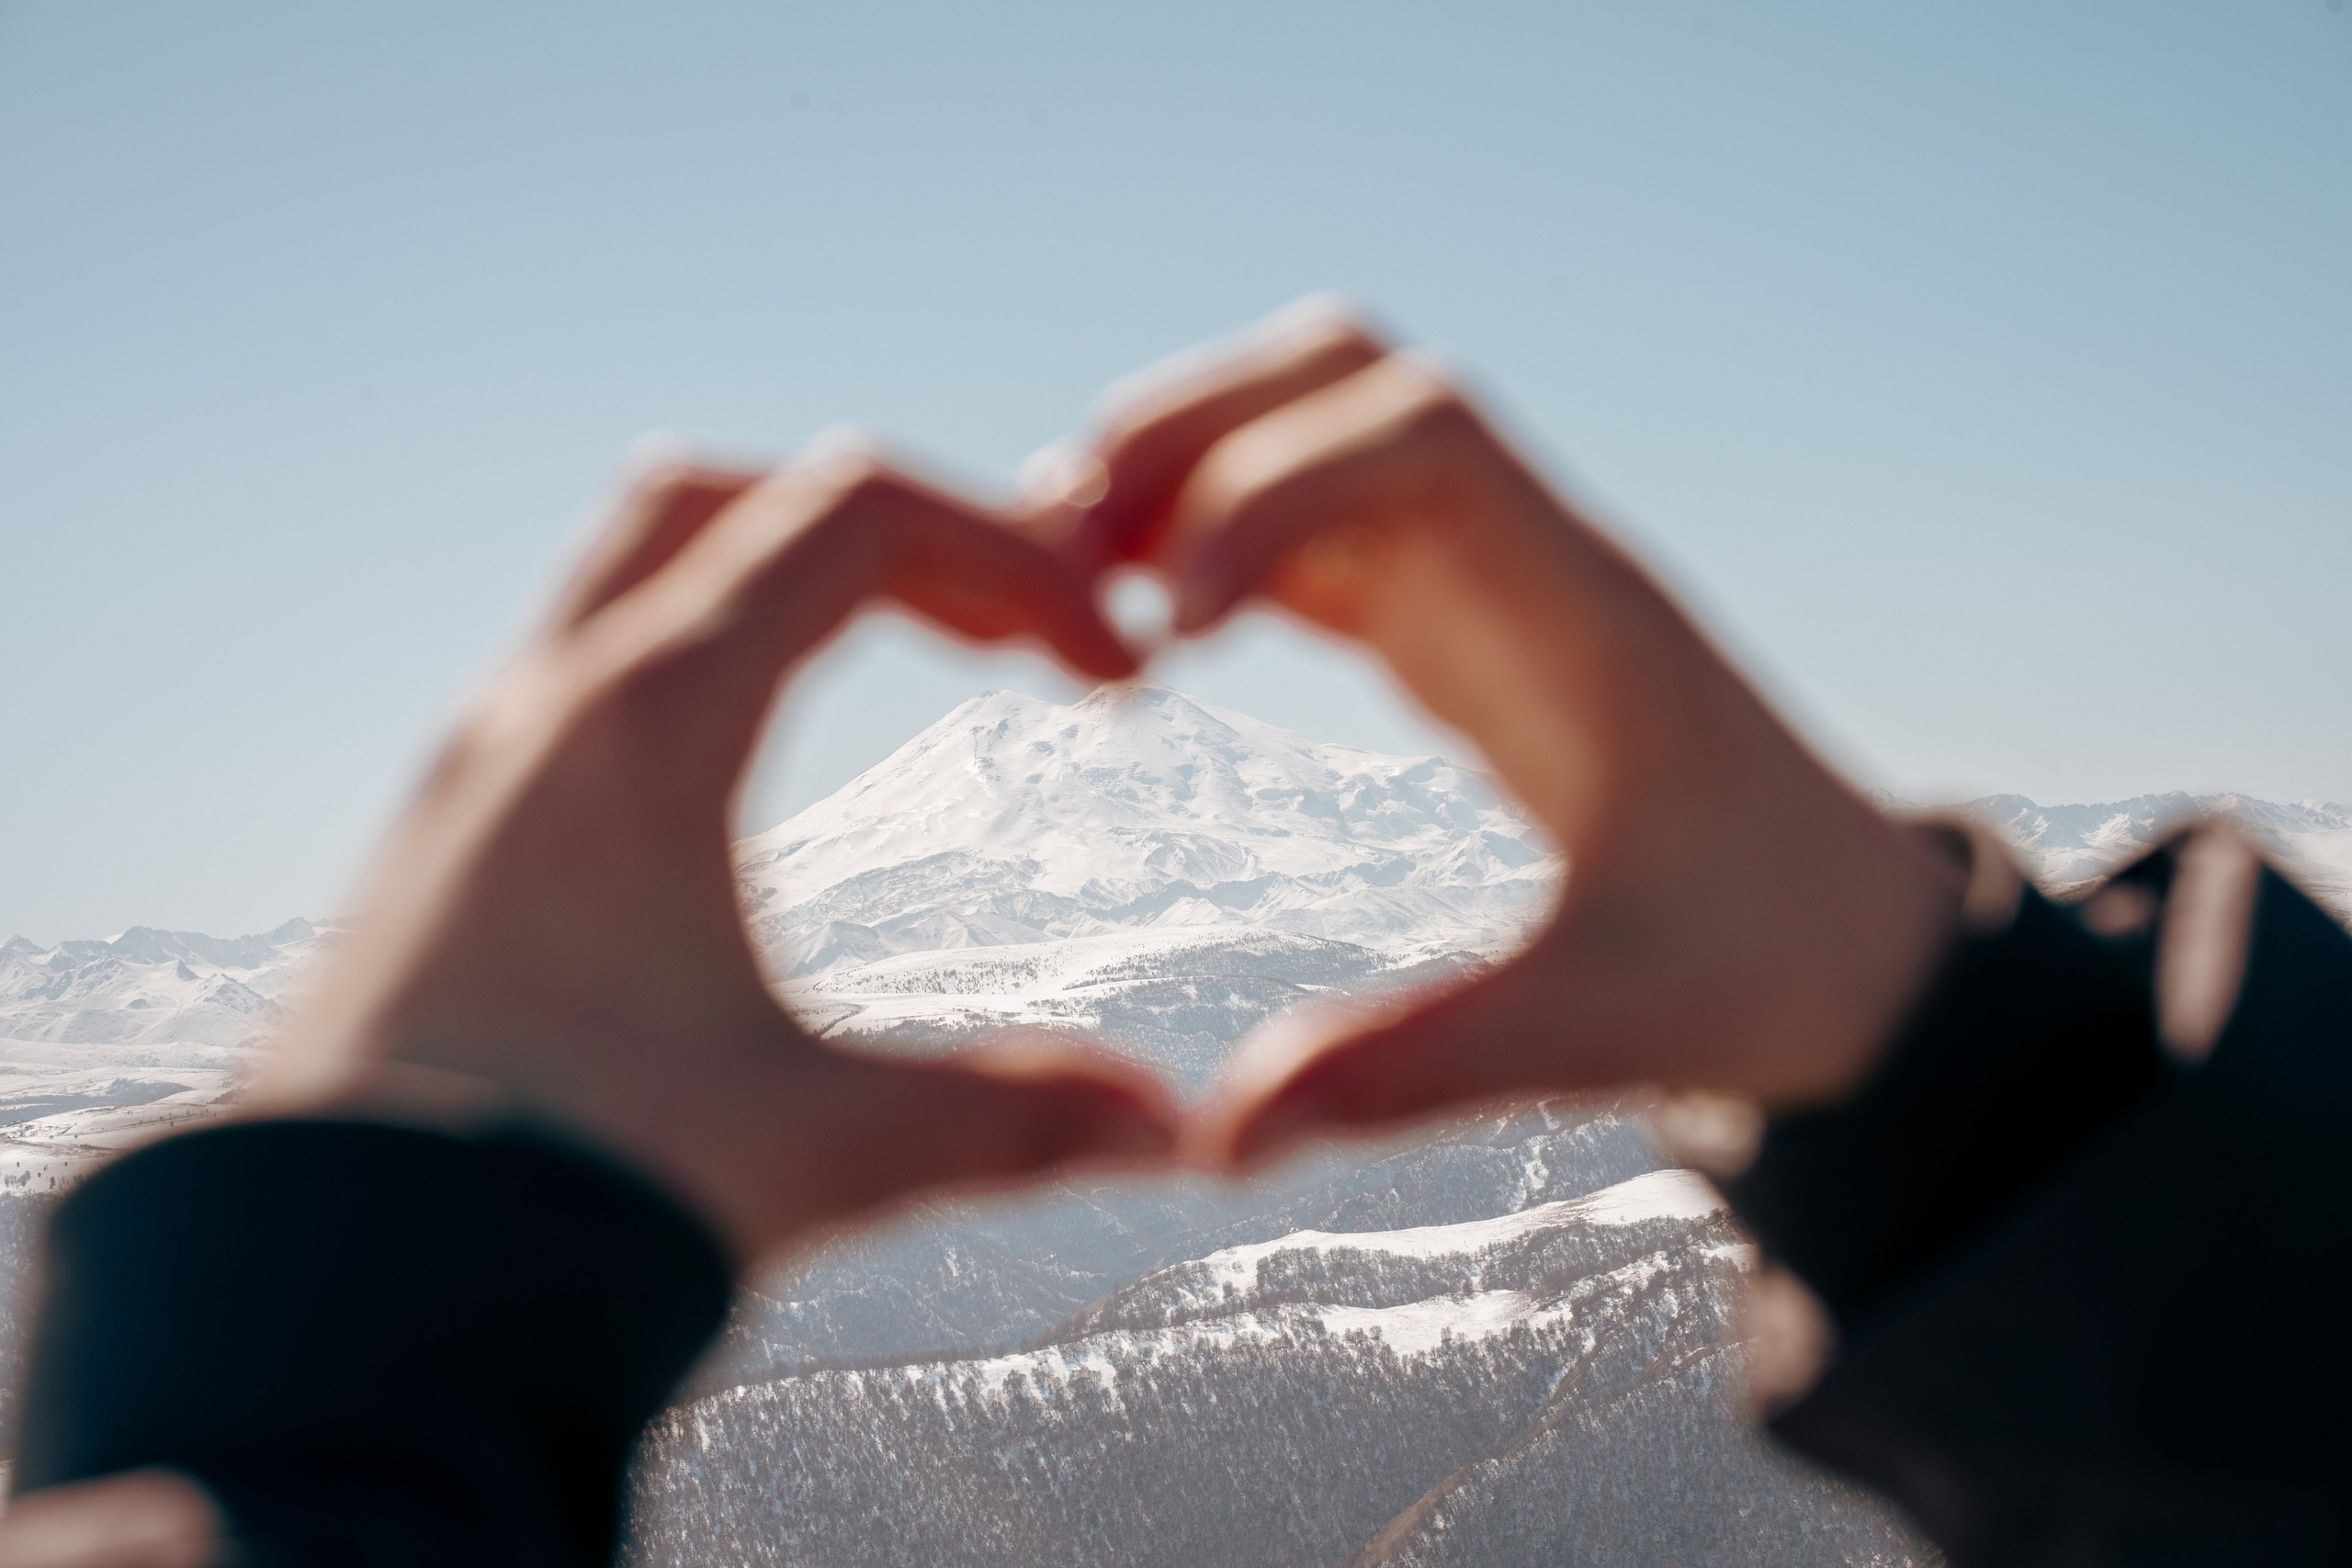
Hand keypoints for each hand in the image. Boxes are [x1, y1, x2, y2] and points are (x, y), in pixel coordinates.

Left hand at [248, 444, 1176, 1262]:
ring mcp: (478, 762)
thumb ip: (1016, 1118)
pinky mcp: (442, 834)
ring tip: (885, 667)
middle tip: (1005, 641)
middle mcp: (548, 706)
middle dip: (897, 539)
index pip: (861, 520)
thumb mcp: (830, 1146)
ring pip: (635, 566)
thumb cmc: (575, 1198)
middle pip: (739, 500)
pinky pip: (574, 661)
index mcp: (653, 721)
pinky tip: (736, 786)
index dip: (1020, 560)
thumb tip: (1170, 1128)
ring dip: (776, 579)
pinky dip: (688, 654)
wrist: (345, 1297)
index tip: (1113, 674)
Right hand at [1077, 304, 1964, 1162]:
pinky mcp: (1455, 624)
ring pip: (1316, 429)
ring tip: (1071, 578)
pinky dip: (1219, 545)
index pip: (1422, 439)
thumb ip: (1415, 1065)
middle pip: (1344, 378)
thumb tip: (1219, 1139)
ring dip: (1188, 472)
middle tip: (1066, 549)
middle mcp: (1527, 556)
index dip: (1274, 491)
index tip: (1177, 619)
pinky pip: (1317, 529)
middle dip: (1194, 433)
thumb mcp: (1600, 1027)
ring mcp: (1485, 577)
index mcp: (1579, 610)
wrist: (1861, 945)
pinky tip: (1145, 627)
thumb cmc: (1760, 964)